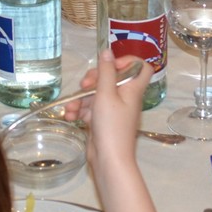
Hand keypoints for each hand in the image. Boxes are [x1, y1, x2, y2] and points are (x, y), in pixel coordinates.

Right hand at [65, 50, 149, 169]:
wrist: (109, 160)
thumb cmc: (112, 126)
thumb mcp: (106, 94)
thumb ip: (105, 72)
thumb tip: (108, 51)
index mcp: (132, 89)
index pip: (141, 67)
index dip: (127, 61)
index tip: (110, 64)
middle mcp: (125, 97)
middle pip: (111, 78)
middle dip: (93, 80)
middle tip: (84, 86)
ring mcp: (113, 110)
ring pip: (97, 94)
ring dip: (81, 98)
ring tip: (71, 108)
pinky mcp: (102, 121)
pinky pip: (91, 108)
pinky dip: (80, 110)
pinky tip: (70, 116)